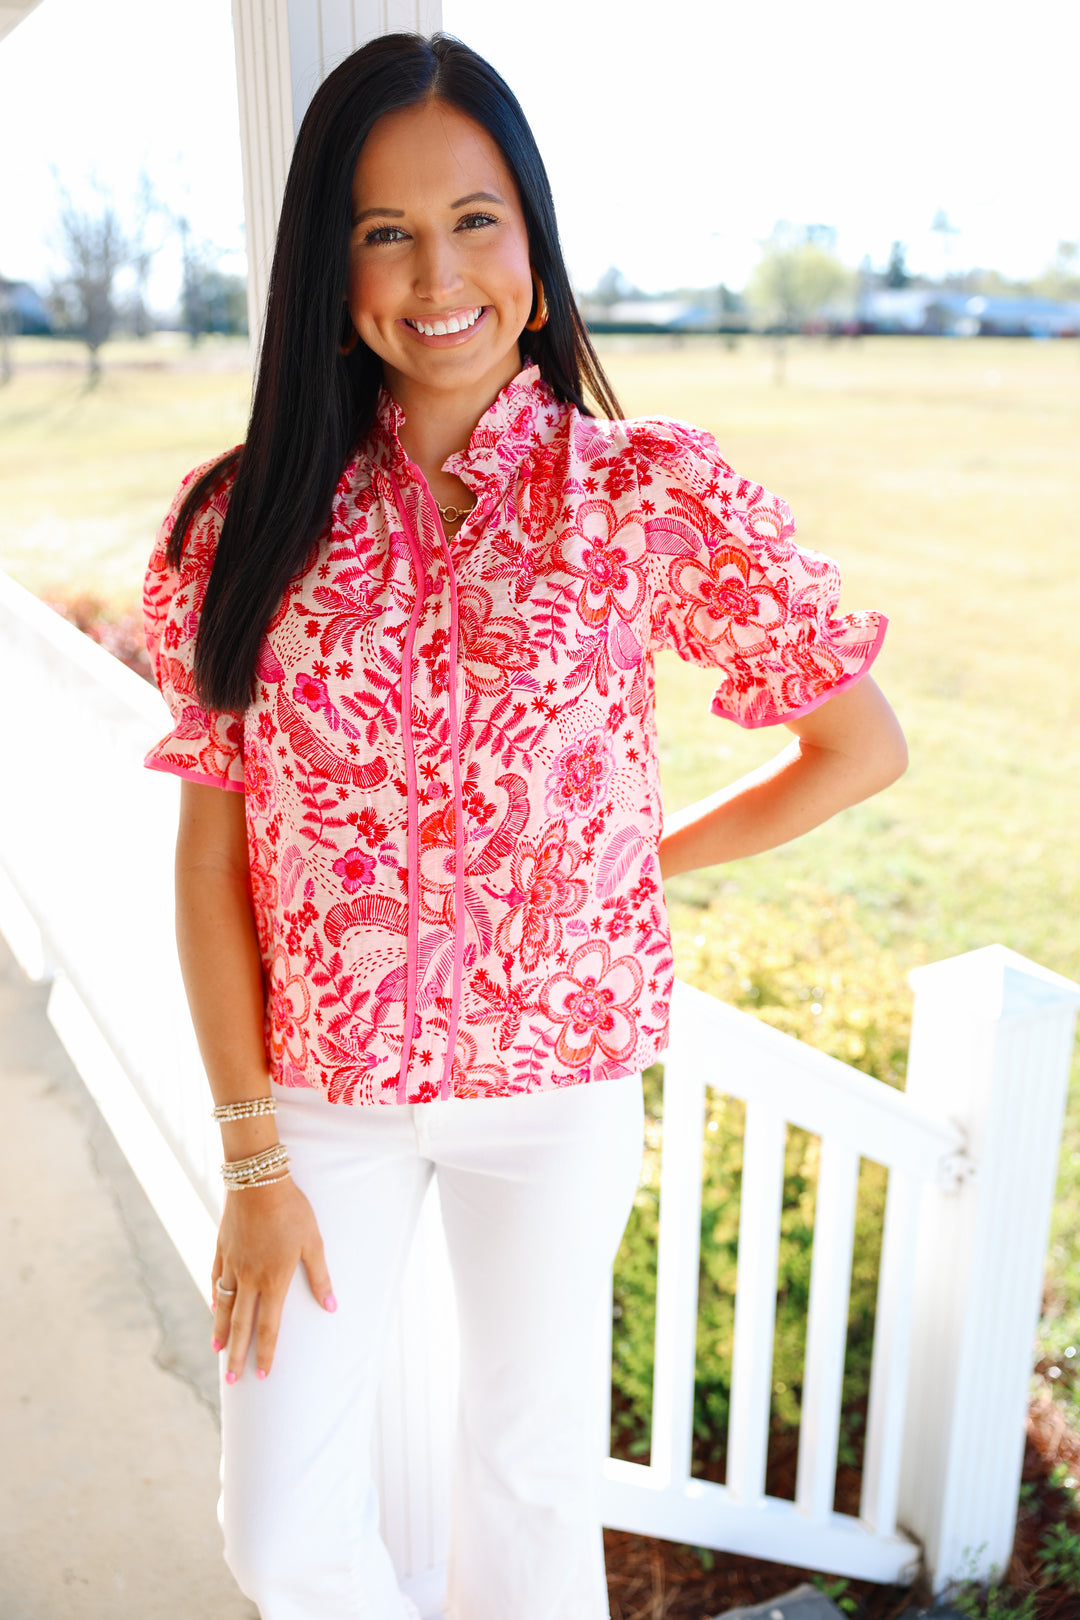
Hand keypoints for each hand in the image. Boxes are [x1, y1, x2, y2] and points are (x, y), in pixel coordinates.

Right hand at [210, 1176, 335, 1381]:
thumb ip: (319, 1277)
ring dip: (221, 1332)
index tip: (263, 1374)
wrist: (257, 1181)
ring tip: (218, 1351)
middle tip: (232, 1382)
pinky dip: (215, 1299)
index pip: (268, 1326)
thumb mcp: (313, 1241)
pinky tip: (215, 1309)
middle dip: (237, 1355)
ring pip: (223, 1307)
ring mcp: (231, 1265)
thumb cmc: (292, 1210)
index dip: (266, 1352)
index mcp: (273, 1280)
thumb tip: (331, 1307)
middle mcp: (248, 1279)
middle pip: (241, 1325)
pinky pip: (216, 1281)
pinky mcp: (221, 1249)